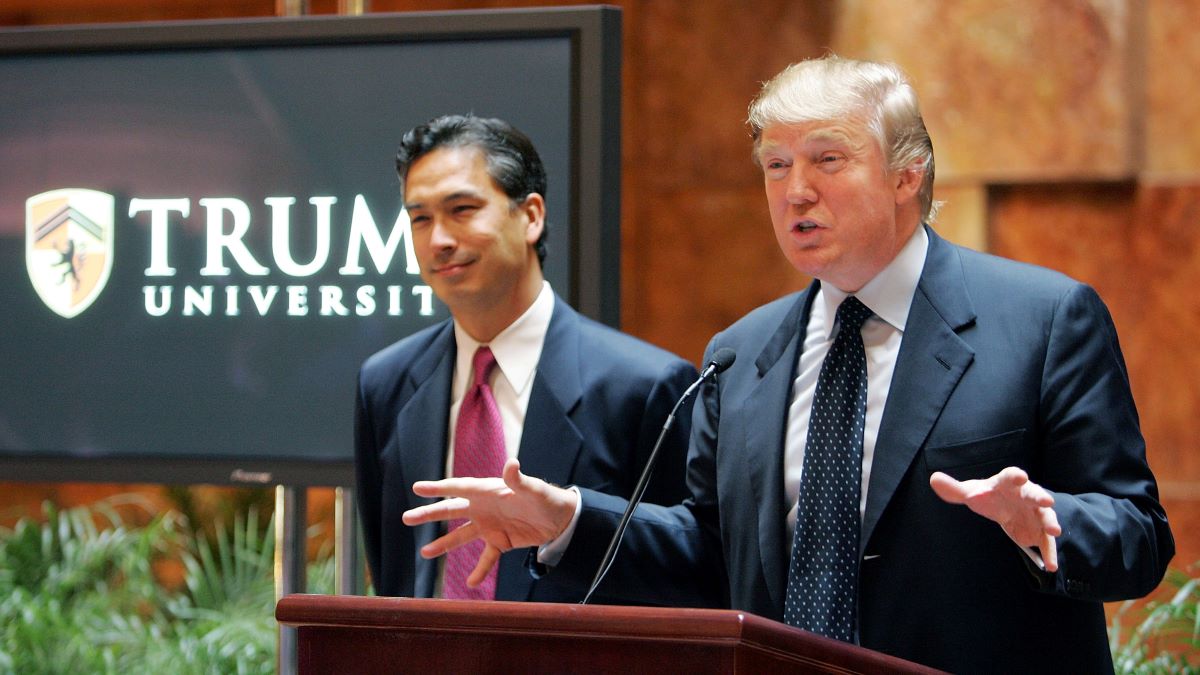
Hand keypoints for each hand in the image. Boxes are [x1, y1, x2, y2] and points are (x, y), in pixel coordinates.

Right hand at [402, 458, 578, 586]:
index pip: (458, 488)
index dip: (438, 488)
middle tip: (406, 518)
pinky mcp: (500, 541)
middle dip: (429, 515)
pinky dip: (479, 570)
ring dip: (444, 545)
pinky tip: (471, 583)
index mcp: (487, 491)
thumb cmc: (545, 497)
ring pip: (461, 536)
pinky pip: (486, 558)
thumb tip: (511, 464)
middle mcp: (483, 507)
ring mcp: (489, 526)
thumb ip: (519, 480)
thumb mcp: (533, 489)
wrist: (560, 518)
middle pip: (451, 511)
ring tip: (425, 553)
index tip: (417, 488)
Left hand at [929, 466, 1061, 571]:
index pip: (1011, 476)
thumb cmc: (988, 496)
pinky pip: (1046, 542)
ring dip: (1051, 523)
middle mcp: (1026, 495)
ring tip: (1054, 532)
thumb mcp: (970, 492)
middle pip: (1034, 494)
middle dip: (1040, 497)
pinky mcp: (1039, 530)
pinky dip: (1049, 553)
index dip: (1015, 476)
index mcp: (1007, 483)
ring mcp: (1035, 512)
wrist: (1005, 507)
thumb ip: (954, 489)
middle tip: (1046, 501)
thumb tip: (933, 479)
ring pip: (1045, 517)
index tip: (1020, 476)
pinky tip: (1051, 566)